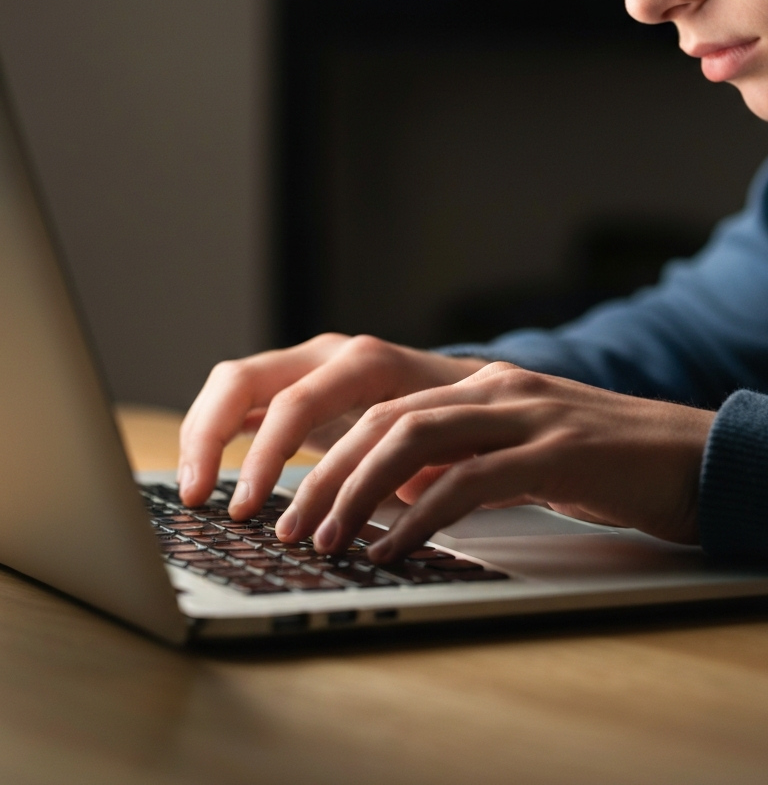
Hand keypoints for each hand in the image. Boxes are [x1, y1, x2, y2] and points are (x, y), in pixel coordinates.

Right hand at [177, 333, 486, 508]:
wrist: (468, 388)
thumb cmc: (457, 418)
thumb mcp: (440, 441)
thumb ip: (403, 468)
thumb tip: (366, 515)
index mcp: (364, 363)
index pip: (294, 403)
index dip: (264, 455)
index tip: (245, 506)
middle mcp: (328, 355)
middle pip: (242, 380)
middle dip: (208, 438)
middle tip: (198, 498)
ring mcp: (307, 365)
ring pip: (233, 386)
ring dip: (205, 436)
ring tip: (196, 493)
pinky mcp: (296, 386)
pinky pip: (244, 400)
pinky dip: (219, 434)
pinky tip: (209, 474)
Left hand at [271, 361, 715, 562]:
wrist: (702, 458)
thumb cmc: (612, 466)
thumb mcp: (526, 456)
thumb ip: (465, 463)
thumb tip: (397, 495)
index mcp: (486, 386)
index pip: (384, 406)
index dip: (329, 450)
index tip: (294, 497)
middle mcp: (499, 388)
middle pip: (385, 419)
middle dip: (326, 473)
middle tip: (292, 526)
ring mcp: (529, 414)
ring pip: (415, 439)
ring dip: (358, 492)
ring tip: (328, 541)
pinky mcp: (558, 451)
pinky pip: (469, 481)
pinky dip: (419, 516)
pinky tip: (392, 549)